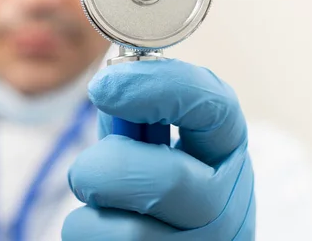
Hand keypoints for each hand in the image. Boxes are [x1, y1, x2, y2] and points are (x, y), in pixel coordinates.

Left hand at [62, 59, 254, 239]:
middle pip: (168, 181)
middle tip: (86, 170)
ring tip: (100, 205)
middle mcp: (226, 205)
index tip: (105, 85)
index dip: (159, 88)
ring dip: (91, 212)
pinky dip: (87, 235)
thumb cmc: (154, 186)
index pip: (214, 107)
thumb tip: (108, 86)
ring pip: (128, 233)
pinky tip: (105, 231)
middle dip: (105, 167)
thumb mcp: (156, 144)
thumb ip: (135, 118)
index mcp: (224, 152)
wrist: (171, 240)